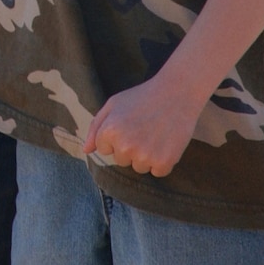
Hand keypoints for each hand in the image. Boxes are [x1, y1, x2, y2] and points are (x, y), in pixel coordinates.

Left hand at [85, 74, 206, 177]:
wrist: (177, 93)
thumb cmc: (142, 97)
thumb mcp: (113, 105)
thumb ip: (96, 128)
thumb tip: (86, 150)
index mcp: (109, 131)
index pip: (104, 149)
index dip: (116, 136)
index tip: (129, 123)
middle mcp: (125, 146)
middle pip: (121, 160)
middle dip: (130, 147)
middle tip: (143, 128)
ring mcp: (145, 156)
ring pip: (139, 167)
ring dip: (146, 156)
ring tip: (155, 134)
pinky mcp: (164, 162)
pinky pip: (157, 172)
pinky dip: (162, 161)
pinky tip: (166, 142)